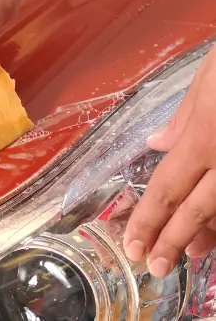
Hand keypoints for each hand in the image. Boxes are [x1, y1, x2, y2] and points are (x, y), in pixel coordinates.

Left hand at [124, 44, 215, 276]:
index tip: (132, 243)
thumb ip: (185, 116)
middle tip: (153, 266)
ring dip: (208, 234)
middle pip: (199, 208)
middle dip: (173, 240)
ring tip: (187, 254)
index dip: (149, 218)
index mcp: (208, 136)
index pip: (169, 186)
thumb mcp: (210, 75)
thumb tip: (157, 144)